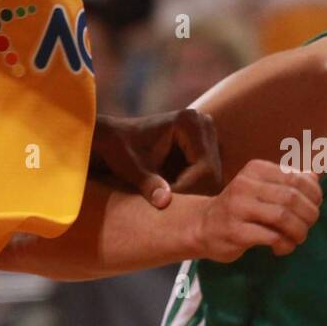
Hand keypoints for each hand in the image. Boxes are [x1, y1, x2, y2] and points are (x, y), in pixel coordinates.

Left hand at [91, 109, 222, 208]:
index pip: (204, 168)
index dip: (187, 189)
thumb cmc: (119, 150)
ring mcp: (208, 132)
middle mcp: (204, 123)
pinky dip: (193, 186)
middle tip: (167, 199)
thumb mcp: (131, 169)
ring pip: (213, 176)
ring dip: (193, 191)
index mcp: (188, 123)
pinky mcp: (207, 143)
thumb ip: (149, 185)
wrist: (113, 139)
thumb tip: (164, 202)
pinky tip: (173, 188)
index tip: (165, 200)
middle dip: (192, 192)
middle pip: (212, 173)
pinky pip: (209, 174)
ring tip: (169, 193)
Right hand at [193, 160, 321, 261]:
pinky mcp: (235, 231)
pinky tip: (280, 248)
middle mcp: (246, 184)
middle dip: (309, 215)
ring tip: (296, 239)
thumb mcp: (262, 188)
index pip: (297, 178)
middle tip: (307, 226)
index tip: (314, 207)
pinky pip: (271, 237)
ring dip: (298, 231)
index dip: (314, 195)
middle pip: (292, 198)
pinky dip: (284, 244)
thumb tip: (317, 175)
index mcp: (256, 169)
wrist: (202, 226)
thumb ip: (289, 181)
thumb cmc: (240, 207)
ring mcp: (238, 207)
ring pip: (283, 217)